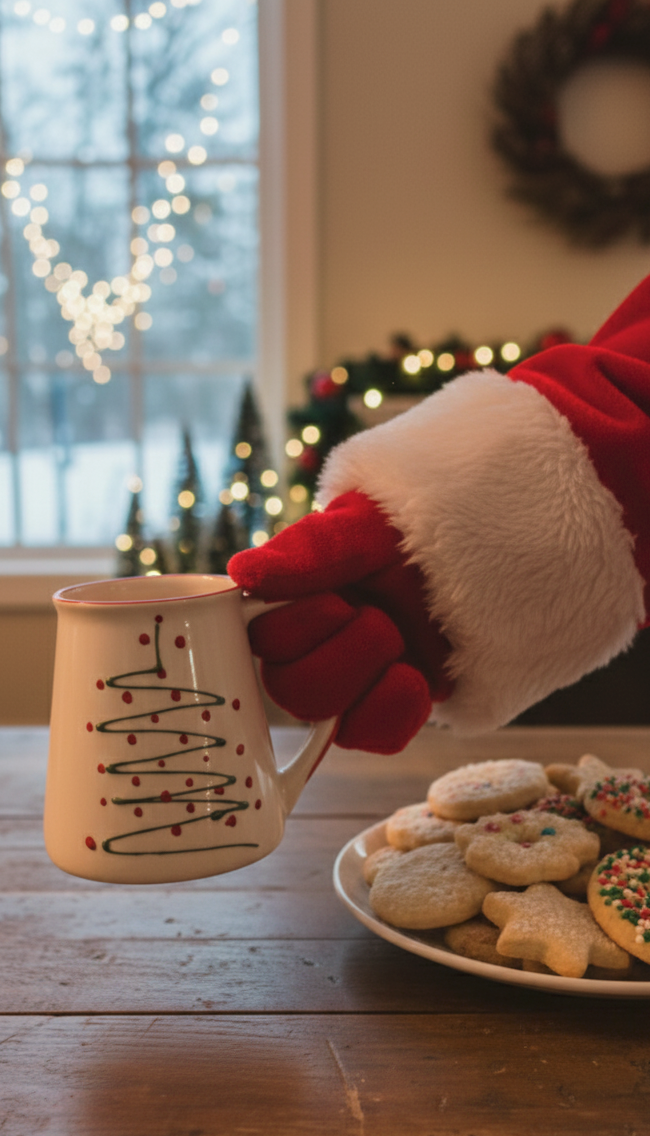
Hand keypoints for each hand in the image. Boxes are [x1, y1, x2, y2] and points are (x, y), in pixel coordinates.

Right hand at [228, 491, 452, 752]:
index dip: (296, 632)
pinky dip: (398, 708)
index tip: (336, 603)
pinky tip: (416, 676)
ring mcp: (350, 688)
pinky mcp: (389, 710)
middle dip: (342, 657)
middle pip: (291, 693)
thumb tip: (242, 572)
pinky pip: (377, 737)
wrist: (477, 549)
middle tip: (378, 619)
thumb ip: (307, 551)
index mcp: (289, 605)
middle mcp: (310, 651)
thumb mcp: (361, 526)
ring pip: (330, 724)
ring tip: (400, 641)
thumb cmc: (408, 529)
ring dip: (370, 680)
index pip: (262, 644)